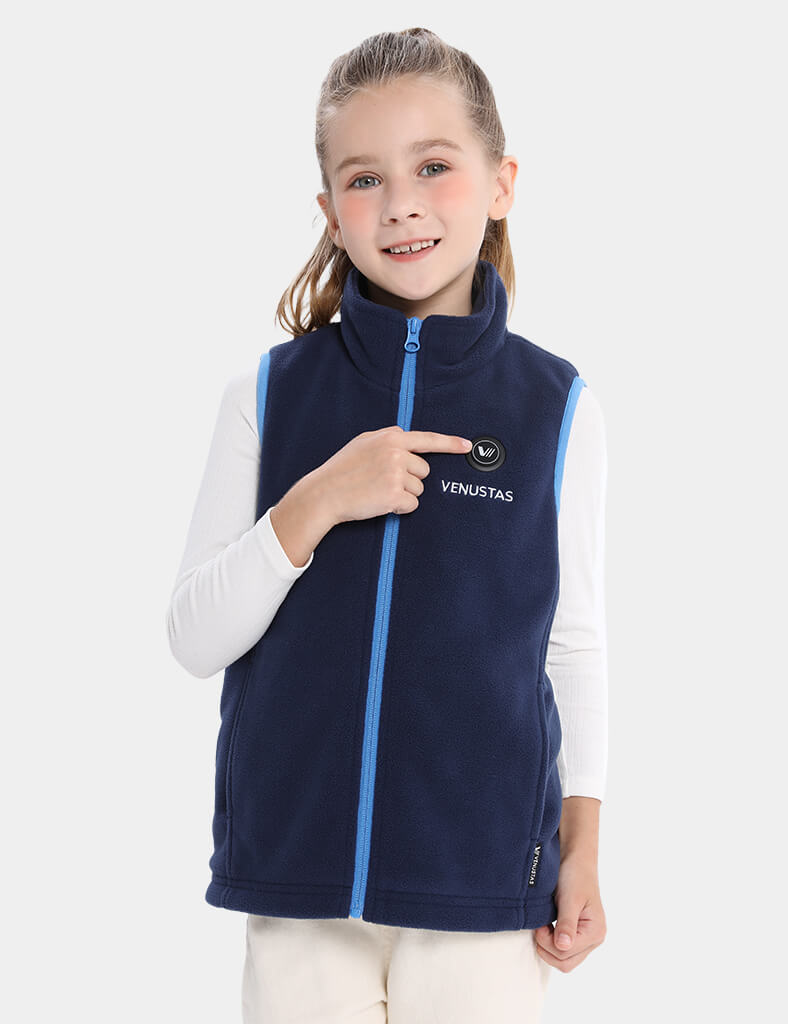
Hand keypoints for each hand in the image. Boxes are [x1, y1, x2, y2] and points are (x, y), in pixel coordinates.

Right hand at [315, 425, 471, 525]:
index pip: (427, 439)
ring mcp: (396, 474)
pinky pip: (412, 505)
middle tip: (383, 481)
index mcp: (390, 437)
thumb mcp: (362, 442)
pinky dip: (400, 508)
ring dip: (403, 494)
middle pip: (424, 471)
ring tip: (378, 491)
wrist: (324, 493)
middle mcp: (396, 453)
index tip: (467, 446)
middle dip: (409, 479)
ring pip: (419, 489)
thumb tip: (406, 437)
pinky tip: (380, 502)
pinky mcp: (394, 495)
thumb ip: (386, 437)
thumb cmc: (341, 469)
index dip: (450, 443)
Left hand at [534, 853, 606, 971]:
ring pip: (564, 959)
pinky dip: (551, 943)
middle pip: (565, 962)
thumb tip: (563, 946)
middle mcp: (594, 939)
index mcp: (596, 932)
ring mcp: (587, 938)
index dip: (547, 942)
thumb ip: (566, 923)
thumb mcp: (570, 898)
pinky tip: (547, 927)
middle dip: (547, 947)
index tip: (540, 924)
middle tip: (540, 926)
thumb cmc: (575, 874)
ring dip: (548, 946)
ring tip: (543, 926)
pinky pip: (564, 950)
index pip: (566, 953)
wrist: (576, 858)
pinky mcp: (578, 934)